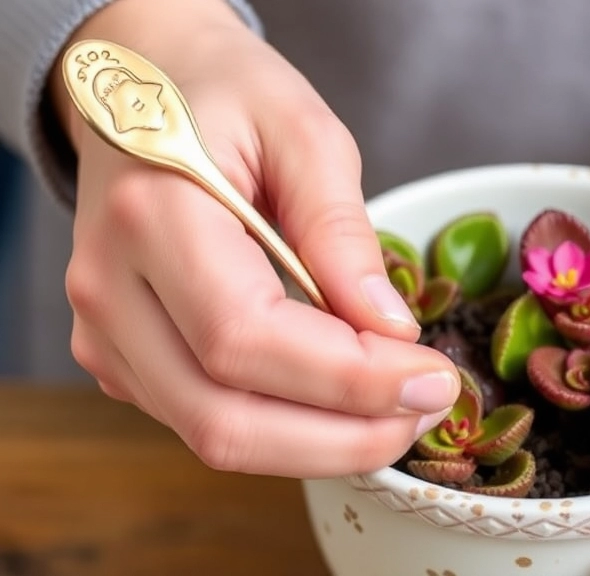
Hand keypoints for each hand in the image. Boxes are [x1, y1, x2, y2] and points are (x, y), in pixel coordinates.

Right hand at [53, 0, 458, 476]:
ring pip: (214, 436)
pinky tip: (340, 399)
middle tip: (427, 410)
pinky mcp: (122, 358)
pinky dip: (286, 430)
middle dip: (344, 437)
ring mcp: (106, 333)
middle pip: (224, 418)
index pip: (246, 338)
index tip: (433, 378)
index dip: (349, 378)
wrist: (144, 85)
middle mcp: (110, 290)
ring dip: (321, 445)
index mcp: (151, 217)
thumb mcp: (304, 132)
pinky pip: (206, 421)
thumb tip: (388, 330)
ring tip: (399, 411)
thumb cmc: (227, 97)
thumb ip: (342, 231)